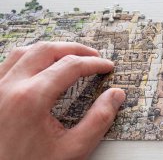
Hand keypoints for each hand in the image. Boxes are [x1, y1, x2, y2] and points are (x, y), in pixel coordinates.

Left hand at [0, 42, 125, 159]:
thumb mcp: (72, 150)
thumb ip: (98, 121)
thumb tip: (115, 96)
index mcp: (31, 99)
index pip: (70, 66)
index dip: (93, 63)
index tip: (106, 66)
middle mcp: (9, 87)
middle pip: (47, 50)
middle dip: (75, 49)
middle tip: (93, 56)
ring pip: (25, 51)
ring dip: (51, 49)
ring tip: (69, 56)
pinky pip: (9, 63)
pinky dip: (29, 57)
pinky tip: (40, 65)